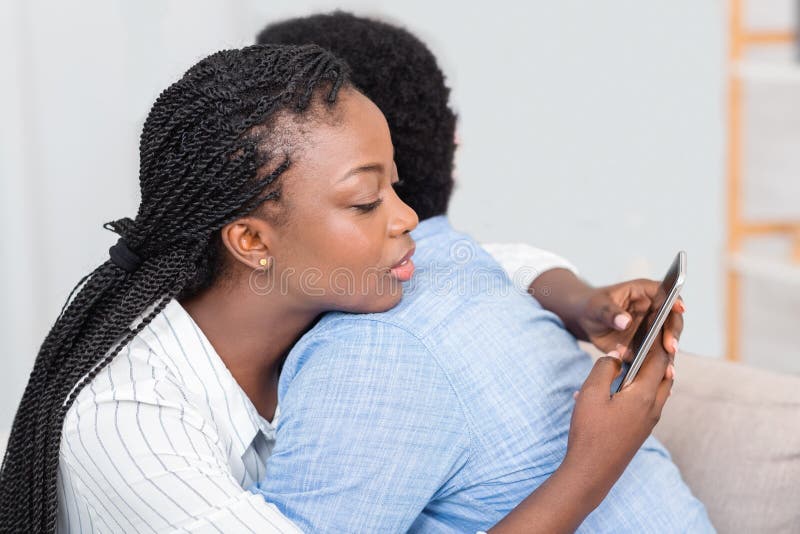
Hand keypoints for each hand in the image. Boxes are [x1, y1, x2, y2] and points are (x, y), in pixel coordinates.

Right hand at [564, 338, 674, 503]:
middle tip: (651, 337)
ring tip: (639, 357)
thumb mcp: (591, 393)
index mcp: (644, 395)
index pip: (658, 359)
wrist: (592, 472)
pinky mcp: (641, 430)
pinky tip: (624, 386)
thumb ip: (605, 368)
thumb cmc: (590, 432)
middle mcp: (654, 407)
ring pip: (660, 388)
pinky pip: (650, 401)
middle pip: (665, 374)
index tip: (656, 322)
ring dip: (653, 371)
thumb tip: (617, 353)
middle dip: (659, 354)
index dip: (657, 339)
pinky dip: (644, 387)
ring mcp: (649, 421)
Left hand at [572, 279, 684, 359]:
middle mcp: (653, 310)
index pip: (665, 293)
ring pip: (667, 340)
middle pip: (671, 319)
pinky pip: (657, 355)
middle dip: (673, 333)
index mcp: (644, 292)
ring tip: (668, 370)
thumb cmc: (593, 306)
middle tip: (670, 347)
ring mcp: (652, 328)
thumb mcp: (597, 307)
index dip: (674, 300)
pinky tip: (662, 378)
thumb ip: (610, 313)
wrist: (586, 320)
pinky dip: (660, 366)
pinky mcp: (647, 345)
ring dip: (669, 355)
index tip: (679, 309)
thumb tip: (625, 322)